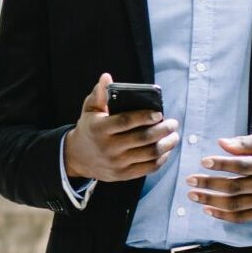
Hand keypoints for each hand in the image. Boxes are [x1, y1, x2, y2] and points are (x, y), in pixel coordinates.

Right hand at [63, 70, 179, 182]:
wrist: (77, 157)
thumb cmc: (89, 129)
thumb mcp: (90, 111)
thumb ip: (99, 95)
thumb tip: (106, 77)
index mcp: (99, 129)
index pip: (125, 121)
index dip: (144, 117)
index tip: (159, 113)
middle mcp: (107, 147)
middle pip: (142, 139)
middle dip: (162, 130)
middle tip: (173, 123)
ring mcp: (116, 163)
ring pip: (148, 154)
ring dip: (166, 145)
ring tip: (174, 136)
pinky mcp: (122, 175)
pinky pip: (147, 168)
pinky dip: (161, 159)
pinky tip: (166, 150)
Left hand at [187, 132, 251, 221]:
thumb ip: (244, 143)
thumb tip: (221, 143)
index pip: (242, 166)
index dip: (222, 164)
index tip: (204, 161)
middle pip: (235, 186)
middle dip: (210, 184)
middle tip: (190, 180)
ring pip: (236, 204)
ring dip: (211, 201)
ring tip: (193, 195)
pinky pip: (242, 217)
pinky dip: (224, 216)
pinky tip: (207, 209)